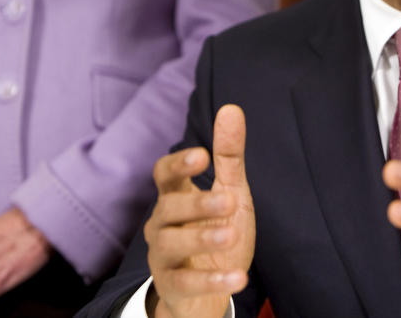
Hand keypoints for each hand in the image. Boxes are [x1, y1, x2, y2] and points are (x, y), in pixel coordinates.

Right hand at [144, 104, 254, 317]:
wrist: (208, 292)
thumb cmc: (217, 230)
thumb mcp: (230, 191)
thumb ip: (229, 156)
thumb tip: (231, 108)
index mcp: (175, 196)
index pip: (164, 174)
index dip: (178, 164)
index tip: (202, 155)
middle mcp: (162, 224)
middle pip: (168, 208)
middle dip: (197, 203)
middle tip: (229, 200)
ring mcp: (163, 256)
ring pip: (171, 243)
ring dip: (202, 238)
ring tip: (232, 235)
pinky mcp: (172, 287)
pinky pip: (186, 283)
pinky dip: (212, 280)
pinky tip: (238, 277)